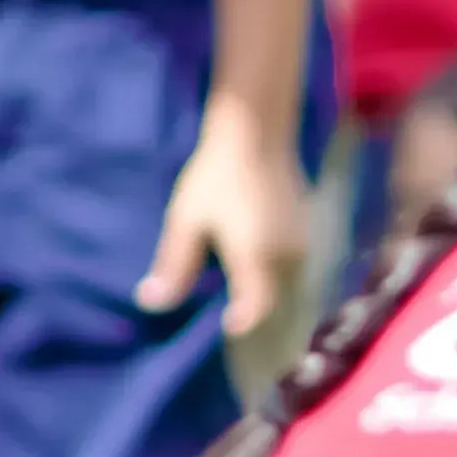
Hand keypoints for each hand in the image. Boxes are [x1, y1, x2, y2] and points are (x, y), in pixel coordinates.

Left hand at [141, 111, 309, 337]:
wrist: (257, 131)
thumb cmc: (217, 176)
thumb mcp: (187, 221)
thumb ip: (174, 267)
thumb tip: (150, 303)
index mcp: (256, 259)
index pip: (256, 309)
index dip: (241, 321)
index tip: (225, 324)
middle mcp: (286, 256)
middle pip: (272, 298)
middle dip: (252, 305)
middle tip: (228, 306)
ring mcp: (301, 241)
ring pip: (284, 280)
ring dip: (264, 285)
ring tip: (241, 281)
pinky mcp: (305, 227)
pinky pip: (290, 261)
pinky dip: (273, 266)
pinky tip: (255, 251)